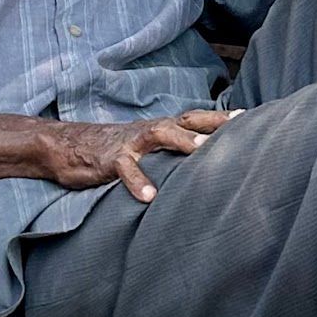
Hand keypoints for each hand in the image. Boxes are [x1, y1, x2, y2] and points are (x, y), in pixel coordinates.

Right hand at [38, 106, 229, 202]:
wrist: (65, 146)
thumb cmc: (111, 151)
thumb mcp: (144, 150)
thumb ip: (170, 154)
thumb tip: (201, 167)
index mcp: (159, 130)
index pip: (196, 120)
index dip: (221, 118)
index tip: (251, 118)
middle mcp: (149, 131)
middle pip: (185, 121)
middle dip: (211, 123)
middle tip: (238, 127)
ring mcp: (130, 144)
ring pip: (158, 135)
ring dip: (182, 141)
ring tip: (202, 151)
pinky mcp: (110, 160)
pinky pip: (125, 170)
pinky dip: (138, 183)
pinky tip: (150, 197)